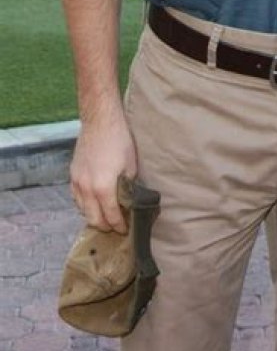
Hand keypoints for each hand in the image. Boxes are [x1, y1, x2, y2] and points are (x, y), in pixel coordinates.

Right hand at [70, 107, 136, 232]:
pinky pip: (76, 198)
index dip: (119, 225)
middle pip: (94, 218)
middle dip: (105, 226)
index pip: (111, 216)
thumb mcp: (130, 165)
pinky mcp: (72, 174)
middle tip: (115, 227)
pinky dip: (84, 205)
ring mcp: (77, 182)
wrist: (100, 120)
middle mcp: (87, 189)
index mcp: (103, 188)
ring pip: (82, 210)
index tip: (125, 229)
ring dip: (93, 216)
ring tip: (105, 216)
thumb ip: (128, 186)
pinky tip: (93, 203)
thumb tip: (130, 199)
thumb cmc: (119, 140)